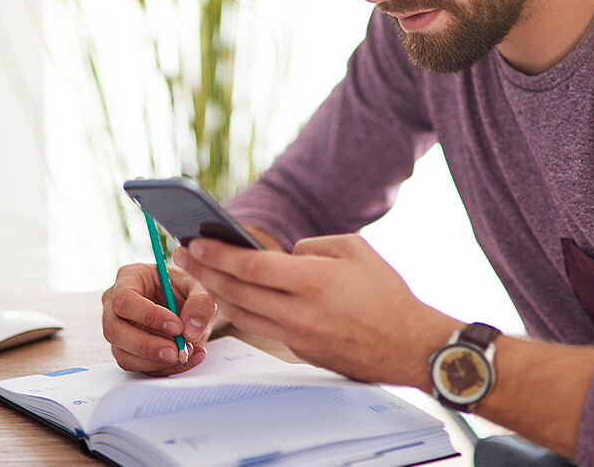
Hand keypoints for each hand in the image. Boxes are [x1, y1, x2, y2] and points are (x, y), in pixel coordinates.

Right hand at [101, 261, 217, 374]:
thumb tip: (190, 331)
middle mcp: (114, 304)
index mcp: (128, 278)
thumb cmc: (186, 289)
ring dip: (156, 361)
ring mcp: (118, 330)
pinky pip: (138, 367)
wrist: (190, 307)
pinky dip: (164, 368)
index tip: (177, 326)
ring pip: (123, 354)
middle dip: (147, 345)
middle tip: (177, 350)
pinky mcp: (126, 351)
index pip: (125, 299)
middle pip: (115, 330)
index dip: (148, 316)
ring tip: (187, 353)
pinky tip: (188, 359)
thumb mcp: (199, 287)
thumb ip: (200, 303)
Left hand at [175, 234, 459, 388]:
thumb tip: (287, 253)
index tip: (194, 241)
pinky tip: (233, 296)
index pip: (250, 266)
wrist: (411, 346)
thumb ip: (315, 246)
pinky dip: (243, 310)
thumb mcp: (356, 250)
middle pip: (237, 291)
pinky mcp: (301, 352)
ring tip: (200, 273)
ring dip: (217, 293)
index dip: (217, 253)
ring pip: (243, 314)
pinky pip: (263, 327)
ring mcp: (298, 336)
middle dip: (205, 271)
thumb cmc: (388, 294)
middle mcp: (300, 312)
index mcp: (313, 280)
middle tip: (182, 253)